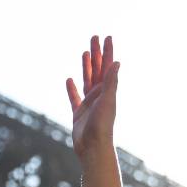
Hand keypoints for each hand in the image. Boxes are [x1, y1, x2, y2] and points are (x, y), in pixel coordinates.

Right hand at [66, 35, 118, 159]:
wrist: (93, 149)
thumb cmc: (102, 126)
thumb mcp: (107, 101)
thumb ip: (111, 82)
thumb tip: (116, 62)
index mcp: (107, 91)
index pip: (107, 66)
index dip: (107, 51)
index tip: (106, 37)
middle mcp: (99, 95)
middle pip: (97, 70)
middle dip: (96, 54)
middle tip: (94, 37)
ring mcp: (89, 104)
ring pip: (87, 80)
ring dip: (86, 67)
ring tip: (84, 53)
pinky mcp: (78, 114)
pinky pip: (74, 98)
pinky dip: (72, 89)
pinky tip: (69, 80)